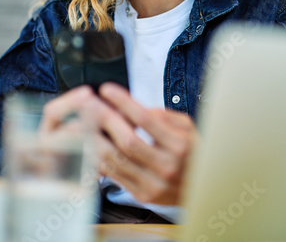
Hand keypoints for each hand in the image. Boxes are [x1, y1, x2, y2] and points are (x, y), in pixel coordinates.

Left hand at [40, 84, 198, 205]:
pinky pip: (113, 174)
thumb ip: (164, 116)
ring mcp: (153, 183)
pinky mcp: (142, 194)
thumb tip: (136, 109)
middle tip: (89, 103)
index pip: (147, 120)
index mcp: (180, 145)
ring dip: (95, 139)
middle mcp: (167, 166)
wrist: (203, 189)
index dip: (124, 103)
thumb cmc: (192, 152)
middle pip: (128, 141)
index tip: (107, 90)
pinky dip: (98, 157)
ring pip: (116, 160)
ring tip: (82, 122)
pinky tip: (89, 144)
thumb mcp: (188, 128)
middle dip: (104, 119)